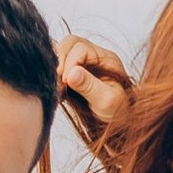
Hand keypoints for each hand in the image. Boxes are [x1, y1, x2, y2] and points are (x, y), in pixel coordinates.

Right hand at [55, 33, 133, 154]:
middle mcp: (94, 57)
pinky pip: (57, 67)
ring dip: (54, 69)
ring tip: (57, 90)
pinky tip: (56, 92)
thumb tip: (71, 74)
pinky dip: (53, 77)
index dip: (70, 63)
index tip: (66, 83)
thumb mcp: (107, 102)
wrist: (118, 127)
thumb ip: (90, 87)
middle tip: (57, 84)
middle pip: (69, 44)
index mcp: (106, 58)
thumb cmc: (118, 115)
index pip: (80, 47)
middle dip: (59, 62)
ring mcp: (83, 64)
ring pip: (60, 54)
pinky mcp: (72, 76)